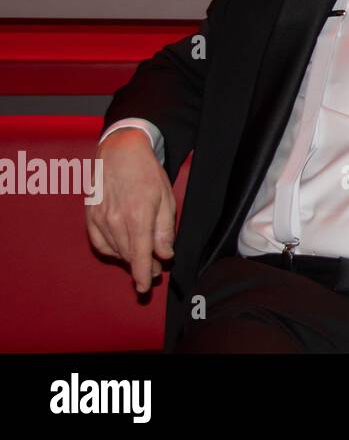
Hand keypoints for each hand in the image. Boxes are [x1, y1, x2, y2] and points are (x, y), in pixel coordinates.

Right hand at [86, 129, 175, 293]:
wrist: (120, 151)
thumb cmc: (147, 172)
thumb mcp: (166, 197)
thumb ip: (165, 229)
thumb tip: (164, 254)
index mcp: (138, 215)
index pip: (140, 254)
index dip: (142, 275)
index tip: (145, 288)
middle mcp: (116, 220)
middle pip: (128, 254)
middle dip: (142, 266)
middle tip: (154, 270)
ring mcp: (100, 219)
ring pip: (115, 250)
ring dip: (128, 258)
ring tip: (142, 259)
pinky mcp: (90, 216)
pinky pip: (100, 243)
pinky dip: (111, 250)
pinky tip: (122, 249)